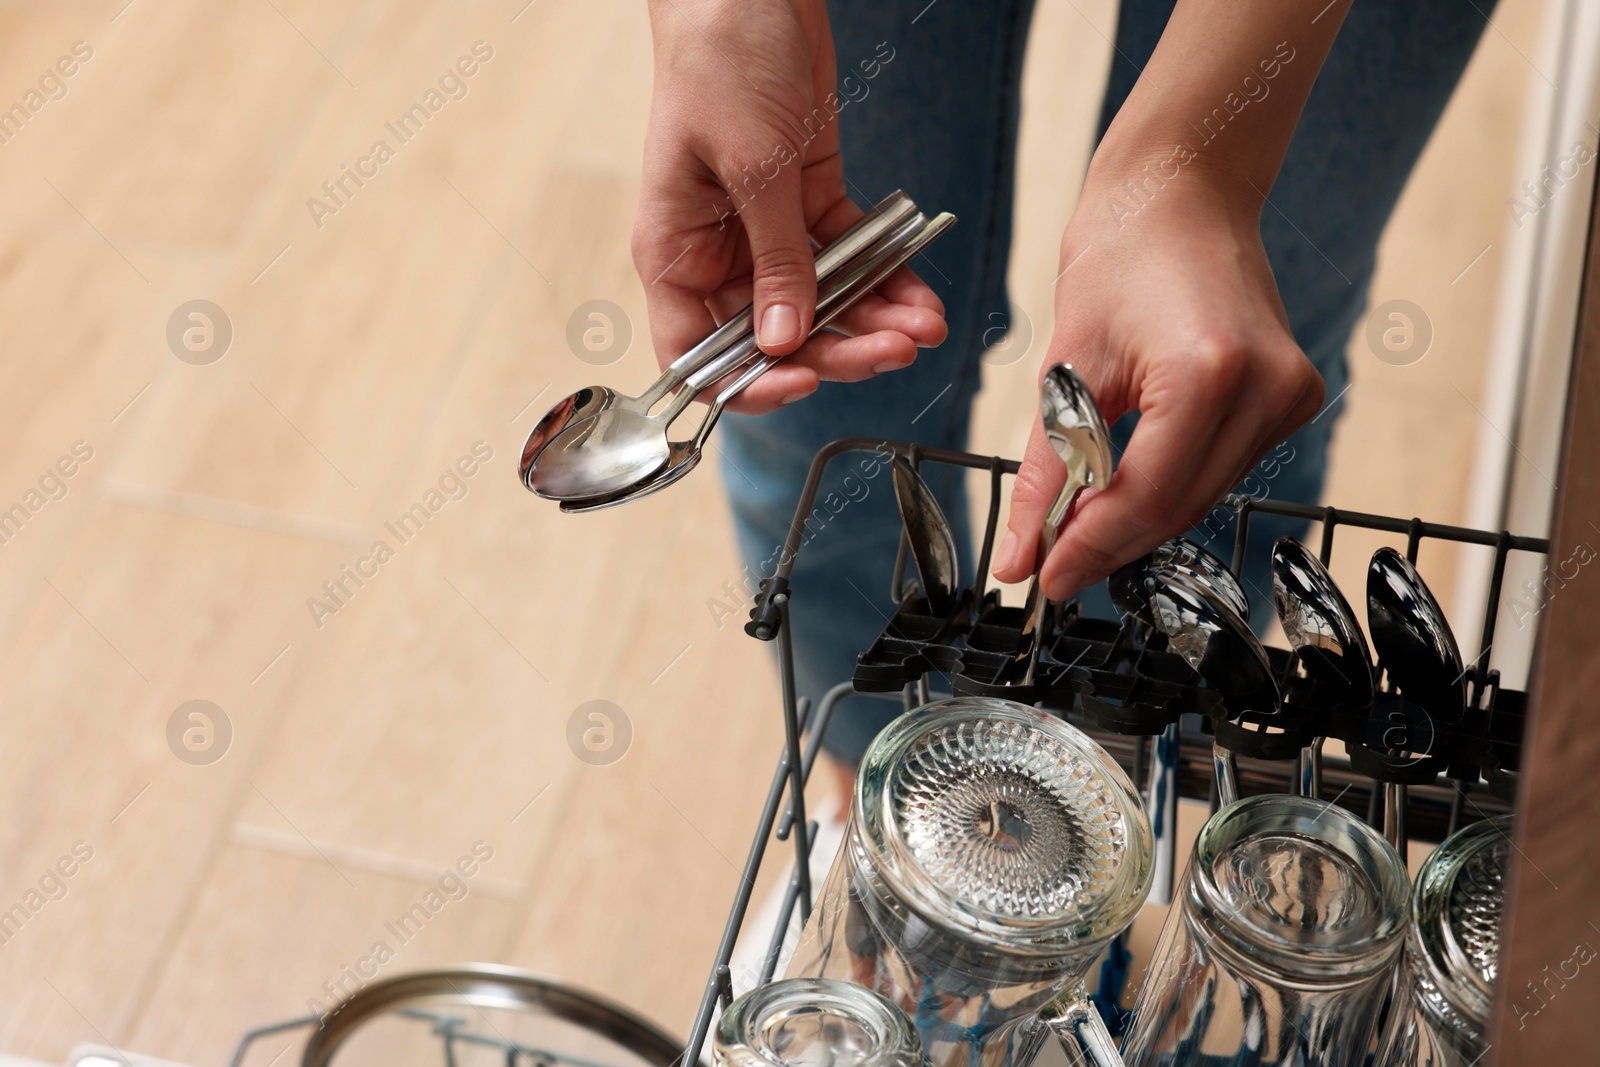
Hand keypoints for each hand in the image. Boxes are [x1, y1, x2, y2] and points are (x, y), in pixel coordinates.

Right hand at [633, 0, 945, 413]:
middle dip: (838, 351)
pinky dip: (885, 279)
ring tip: (924, 327)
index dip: (749, 384)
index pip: (700, 355)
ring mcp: (765, 232)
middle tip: (893, 352)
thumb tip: (785, 342)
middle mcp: (718, 253)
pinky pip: (849, 260)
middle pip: (775, 338)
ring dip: (873, 321)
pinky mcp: (808, 203)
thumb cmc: (721, 59)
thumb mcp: (752, 164)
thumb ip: (776, 258)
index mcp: (676, 252)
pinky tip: (921, 296)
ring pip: (821, 304)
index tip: (805, 384)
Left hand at [991, 170, 1323, 600]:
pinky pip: (1222, 469)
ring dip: (1137, 519)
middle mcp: (1267, 388)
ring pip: (1201, 497)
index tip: (1044, 581)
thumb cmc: (1119, 255)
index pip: (1145, 497)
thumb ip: (1045, 474)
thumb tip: (1020, 559)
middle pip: (1177, 508)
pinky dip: (1169, 486)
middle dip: (1108, 543)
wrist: (1181, 190)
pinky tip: (1124, 486)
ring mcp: (1291, 394)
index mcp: (1209, 372)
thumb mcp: (1064, 368)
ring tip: (1077, 524)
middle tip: (1050, 564)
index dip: (1089, 549)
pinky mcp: (1294, 397)